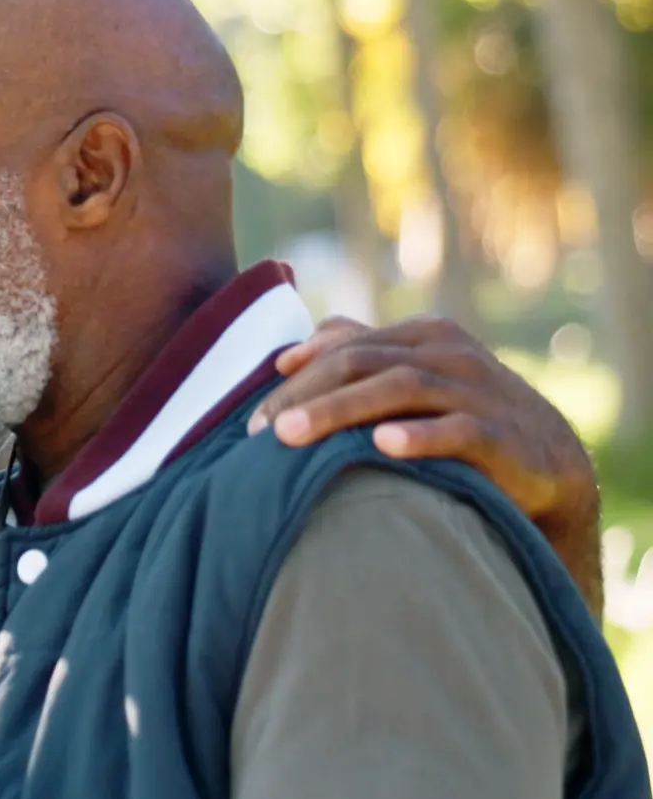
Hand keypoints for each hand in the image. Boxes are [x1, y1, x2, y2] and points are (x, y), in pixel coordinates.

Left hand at [248, 315, 602, 611]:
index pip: (345, 347)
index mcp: (423, 335)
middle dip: (304, 396)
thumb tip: (289, 352)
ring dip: (340, 411)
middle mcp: (450, 354)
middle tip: (258, 432)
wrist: (548, 464)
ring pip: (400, 389)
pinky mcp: (504, 434)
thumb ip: (357, 356)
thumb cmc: (461, 418)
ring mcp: (478, 390)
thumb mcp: (412, 380)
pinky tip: (383, 444)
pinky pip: (459, 430)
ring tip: (291, 437)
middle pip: (362, 363)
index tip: (250, 415)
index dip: (295, 376)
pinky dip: (420, 436)